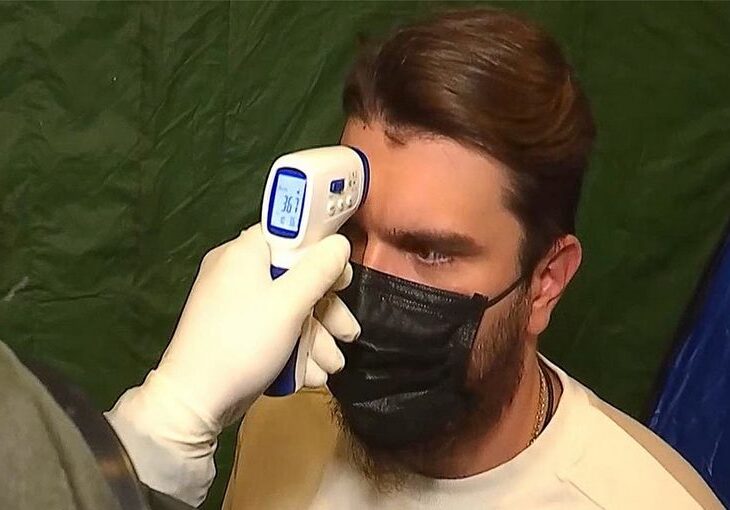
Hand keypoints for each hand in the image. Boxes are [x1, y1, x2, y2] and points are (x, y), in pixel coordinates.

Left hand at [105, 224, 358, 505]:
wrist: (195, 401)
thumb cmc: (244, 342)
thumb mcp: (289, 304)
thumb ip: (319, 270)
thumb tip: (340, 243)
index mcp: (244, 253)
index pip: (290, 236)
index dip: (321, 255)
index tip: (343, 280)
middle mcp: (238, 273)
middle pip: (296, 279)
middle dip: (326, 311)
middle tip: (348, 334)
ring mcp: (236, 306)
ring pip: (290, 311)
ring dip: (316, 338)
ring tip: (332, 367)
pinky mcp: (238, 334)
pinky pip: (274, 332)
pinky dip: (295, 350)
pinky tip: (311, 376)